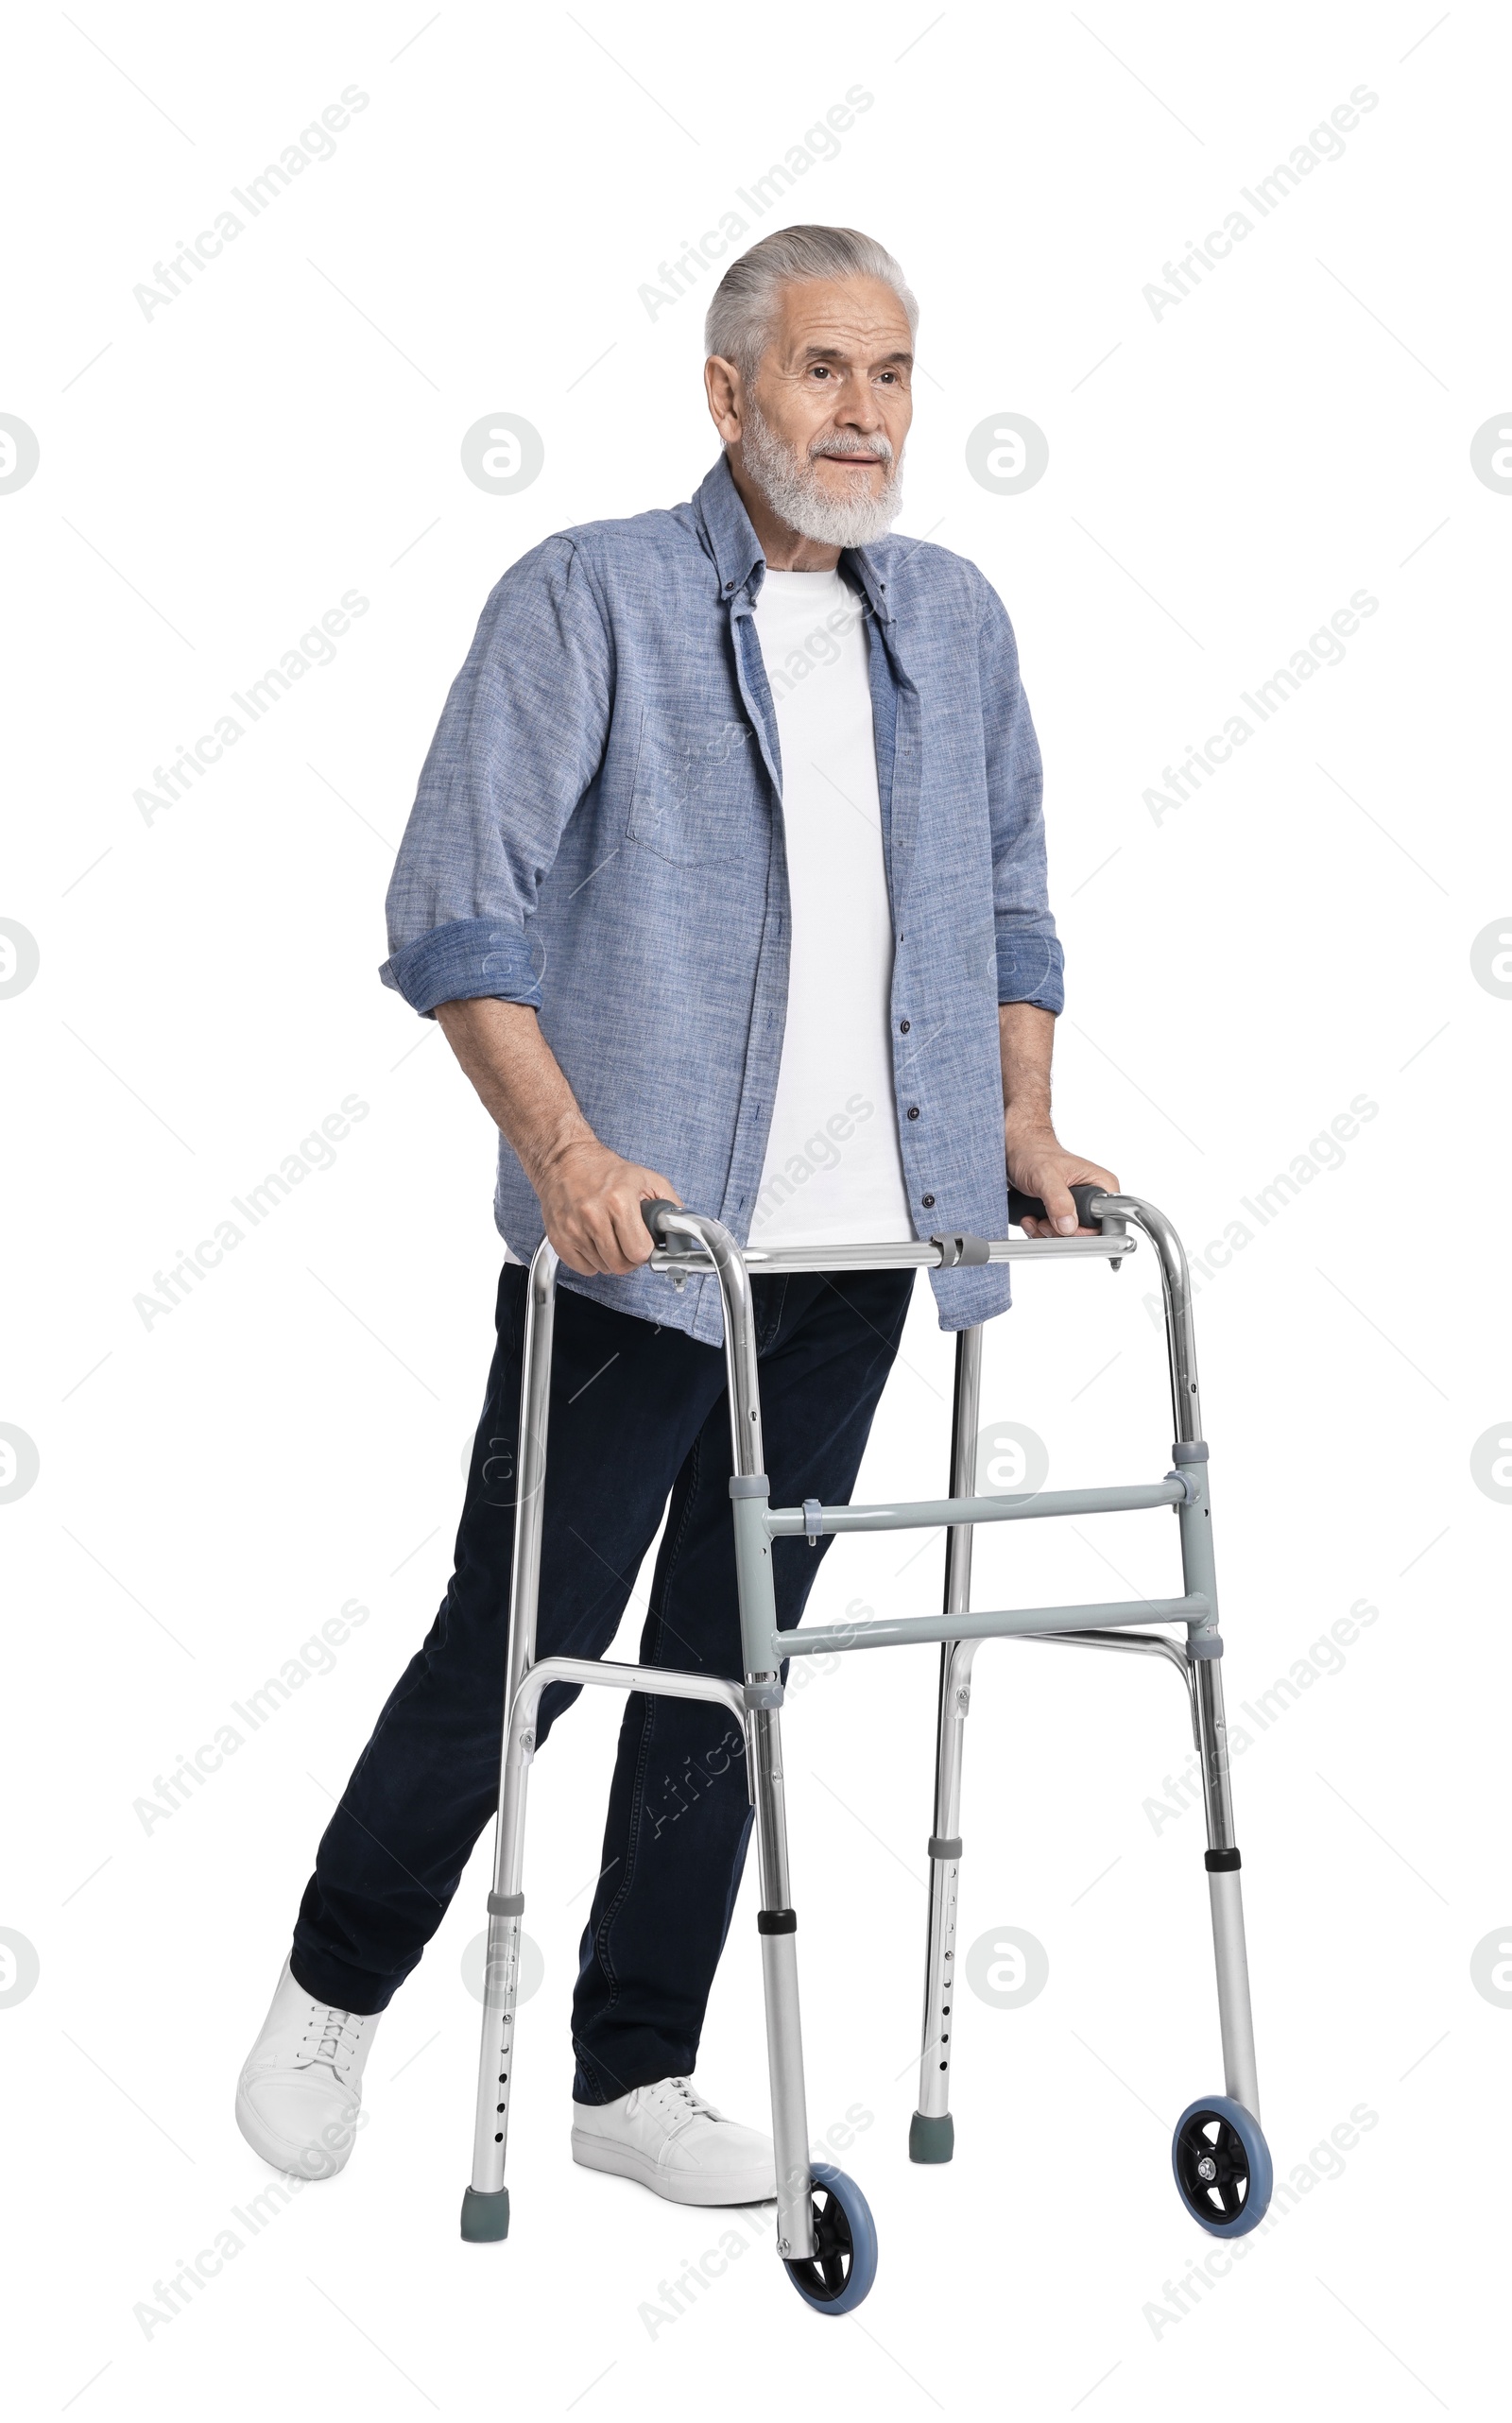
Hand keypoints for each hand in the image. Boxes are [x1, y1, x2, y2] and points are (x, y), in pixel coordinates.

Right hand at [534, 1138, 681, 1275]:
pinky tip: (593, 1241)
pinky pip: (583, 1268)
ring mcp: (573, 1229)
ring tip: (609, 1237)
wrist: (564, 1161)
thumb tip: (681, 1229)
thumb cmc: (604, 1170)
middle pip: (620, 1265)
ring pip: (602, 1268)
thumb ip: (669, 1204)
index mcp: (618, 1200)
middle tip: (627, 1242)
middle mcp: (593, 1215)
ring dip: (609, 1258)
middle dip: (629, 1258)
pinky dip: (591, 1261)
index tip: (643, 1243)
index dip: (644, 1251)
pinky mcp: (559, 1238)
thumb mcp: (646, 1178)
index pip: (639, 1252)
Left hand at [1005, 1127, 1118, 1237]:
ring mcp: (1076, 1208)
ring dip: (1044, 1232)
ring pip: (1067, 1237)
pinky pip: (1054, 1235)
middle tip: (1043, 1221)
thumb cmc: (1034, 1153)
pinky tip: (1029, 1217)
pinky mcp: (1061, 1214)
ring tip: (1032, 1217)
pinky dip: (1038, 1231)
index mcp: (1102, 1186)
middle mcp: (1092, 1199)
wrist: (1016, 1150)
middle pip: (1085, 1235)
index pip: (1105, 1222)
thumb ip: (1059, 1201)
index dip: (1085, 1231)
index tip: (1064, 1226)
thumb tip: (1068, 1225)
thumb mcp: (1046, 1175)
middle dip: (1059, 1233)